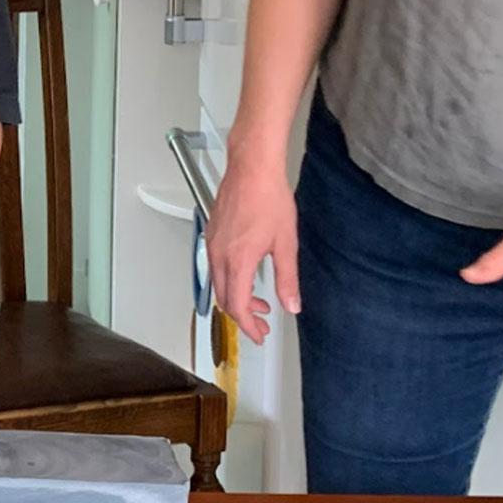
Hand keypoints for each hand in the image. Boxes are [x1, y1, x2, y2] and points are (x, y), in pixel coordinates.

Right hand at [204, 139, 299, 344]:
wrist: (252, 168)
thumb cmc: (269, 198)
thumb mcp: (285, 243)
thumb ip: (287, 279)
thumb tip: (291, 305)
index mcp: (238, 261)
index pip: (238, 306)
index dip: (249, 326)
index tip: (260, 334)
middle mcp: (219, 255)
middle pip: (224, 299)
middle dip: (242, 316)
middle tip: (261, 322)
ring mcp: (212, 243)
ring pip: (217, 283)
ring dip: (236, 297)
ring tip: (259, 301)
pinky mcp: (211, 233)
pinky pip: (214, 266)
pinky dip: (229, 280)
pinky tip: (246, 274)